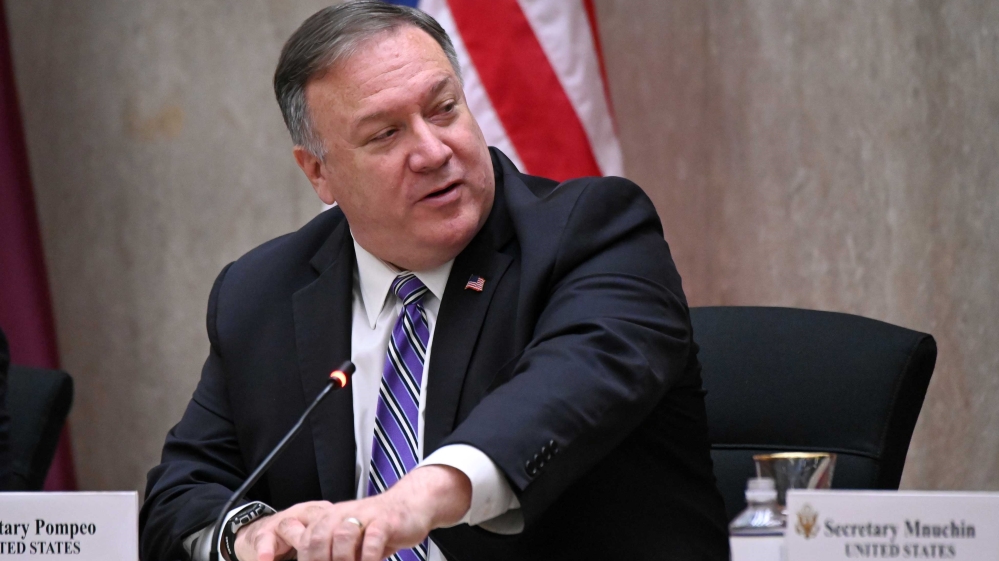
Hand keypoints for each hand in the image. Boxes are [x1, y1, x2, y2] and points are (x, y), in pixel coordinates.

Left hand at [233, 465, 471, 560]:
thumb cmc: (376, 526)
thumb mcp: (346, 538)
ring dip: (344, 559)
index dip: (298, 557)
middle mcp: (342, 515)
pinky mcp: (385, 521)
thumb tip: (305, 556)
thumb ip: (324, 550)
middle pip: (316, 538)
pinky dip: (367, 556)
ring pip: (341, 537)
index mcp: (328, 519)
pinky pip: (371, 539)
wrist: (411, 505)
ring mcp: (364, 517)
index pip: (303, 540)